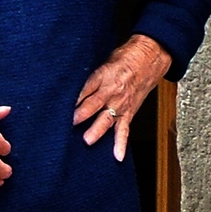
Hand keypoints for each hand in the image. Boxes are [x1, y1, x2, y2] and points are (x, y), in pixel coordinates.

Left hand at [73, 34, 170, 160]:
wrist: (151, 56)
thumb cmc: (126, 57)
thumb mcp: (105, 60)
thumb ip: (90, 76)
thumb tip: (71, 87)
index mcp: (103, 74)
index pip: (85, 88)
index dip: (73, 98)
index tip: (59, 107)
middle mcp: (112, 90)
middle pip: (93, 104)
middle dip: (80, 114)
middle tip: (69, 124)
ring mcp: (121, 102)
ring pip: (107, 118)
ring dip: (97, 130)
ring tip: (87, 140)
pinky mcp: (129, 111)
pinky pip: (124, 129)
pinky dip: (121, 143)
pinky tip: (117, 155)